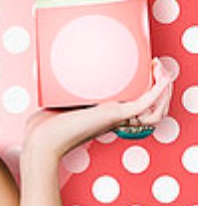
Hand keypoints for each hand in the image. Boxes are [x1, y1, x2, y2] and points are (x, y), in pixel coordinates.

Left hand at [24, 57, 173, 159]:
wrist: (41, 140)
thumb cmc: (45, 125)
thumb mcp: (60, 101)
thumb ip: (63, 88)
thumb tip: (54, 68)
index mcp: (107, 116)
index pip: (138, 108)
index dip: (149, 92)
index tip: (148, 70)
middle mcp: (115, 119)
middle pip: (153, 110)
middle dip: (162, 88)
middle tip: (157, 66)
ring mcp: (115, 117)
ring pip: (155, 110)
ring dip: (164, 89)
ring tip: (161, 70)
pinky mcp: (113, 115)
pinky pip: (145, 105)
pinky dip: (158, 91)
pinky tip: (162, 78)